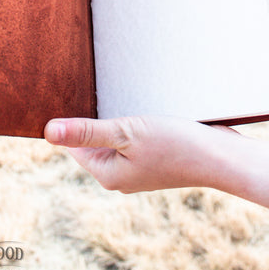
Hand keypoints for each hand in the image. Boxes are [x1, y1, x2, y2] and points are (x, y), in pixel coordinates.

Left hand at [44, 115, 234, 192]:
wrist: (221, 156)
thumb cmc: (174, 144)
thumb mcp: (126, 132)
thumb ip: (86, 131)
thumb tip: (47, 132)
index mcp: (108, 175)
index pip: (75, 147)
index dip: (74, 122)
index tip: (77, 96)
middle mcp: (121, 177)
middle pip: (96, 142)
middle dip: (97, 119)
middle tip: (100, 93)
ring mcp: (140, 170)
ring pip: (117, 139)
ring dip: (118, 120)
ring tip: (122, 99)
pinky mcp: (156, 160)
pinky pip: (135, 140)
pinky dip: (135, 125)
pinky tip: (144, 111)